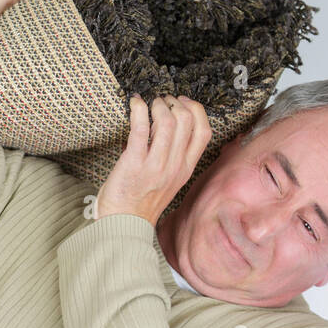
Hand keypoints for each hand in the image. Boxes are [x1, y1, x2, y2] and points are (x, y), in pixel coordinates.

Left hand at [94, 94, 211, 222]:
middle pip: (187, 121)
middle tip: (162, 101)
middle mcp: (174, 166)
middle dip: (174, 103)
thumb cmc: (139, 203)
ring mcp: (156, 166)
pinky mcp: (134, 164)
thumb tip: (163, 126)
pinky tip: (134, 104)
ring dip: (157, 105)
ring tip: (149, 103)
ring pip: (167, 121)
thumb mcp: (167, 181)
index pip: (204, 132)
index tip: (183, 102)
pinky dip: (138, 110)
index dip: (196, 110)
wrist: (123, 226)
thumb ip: (171, 157)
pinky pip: (141, 128)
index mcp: (185, 169)